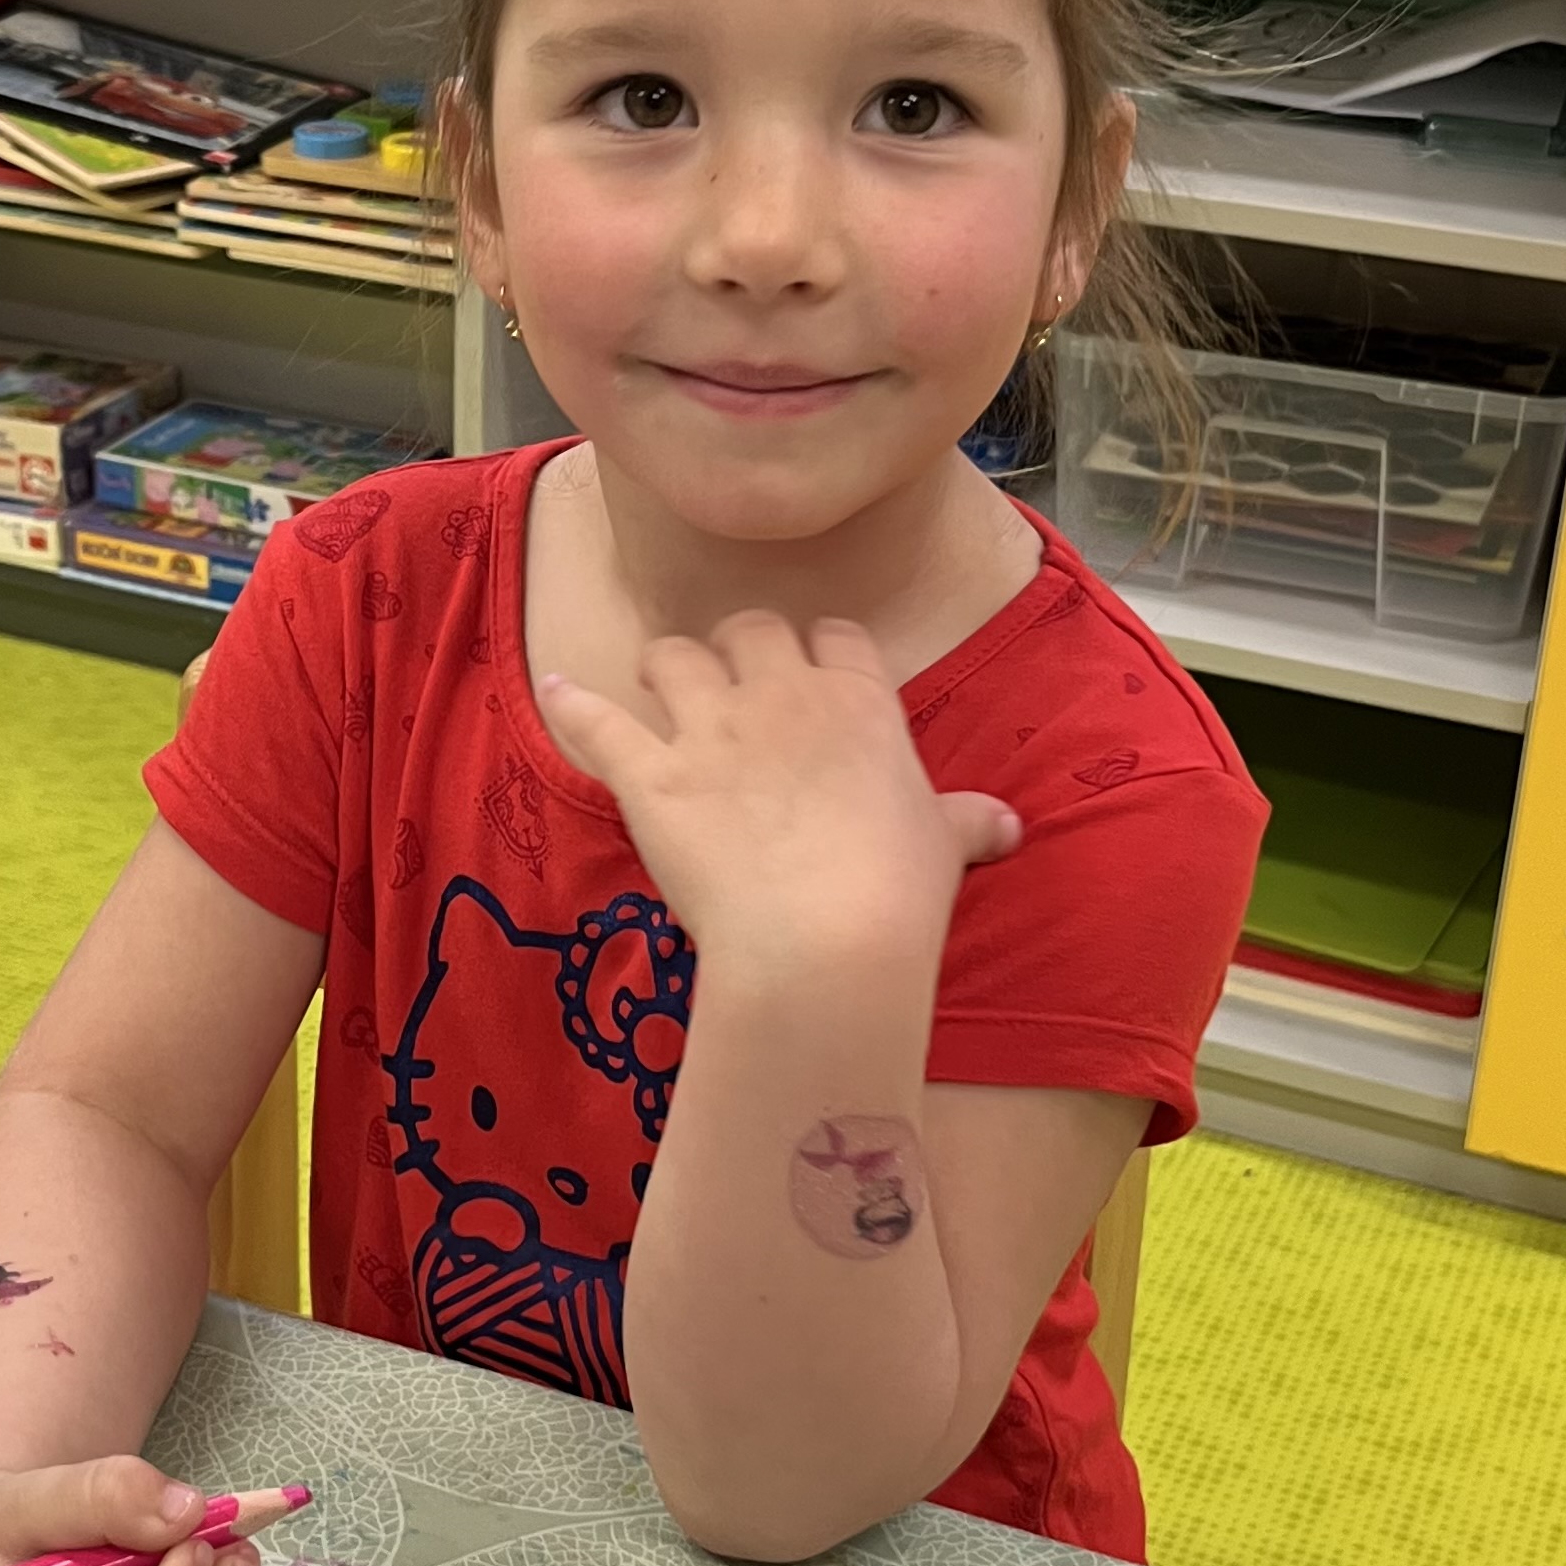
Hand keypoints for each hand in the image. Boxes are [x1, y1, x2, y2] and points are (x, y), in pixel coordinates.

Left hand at [539, 612, 1020, 981]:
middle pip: (749, 628)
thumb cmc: (897, 893)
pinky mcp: (650, 774)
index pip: (836, 635)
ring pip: (673, 656)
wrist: (825, 937)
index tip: (814, 672)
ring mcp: (710, 730)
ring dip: (664, 664)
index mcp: (860, 699)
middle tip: (731, 677)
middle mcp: (782, 695)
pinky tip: (556, 688)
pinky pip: (598, 719)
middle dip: (737, 645)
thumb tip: (1009, 824)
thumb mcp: (945, 847)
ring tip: (657, 679)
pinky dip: (573, 703)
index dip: (821, 650)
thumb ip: (967, 822)